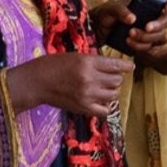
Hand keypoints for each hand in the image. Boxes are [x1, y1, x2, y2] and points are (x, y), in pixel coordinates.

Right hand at [5, 53, 134, 116]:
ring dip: (111, 91)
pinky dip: (106, 106)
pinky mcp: (83, 108)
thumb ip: (94, 62)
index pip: (116, 64)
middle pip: (117, 80)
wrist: (35, 82)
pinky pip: (105, 110)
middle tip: (109, 77)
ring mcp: (87, 95)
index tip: (130, 66)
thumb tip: (113, 66)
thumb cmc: (52, 65)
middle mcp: (90, 79)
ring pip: (113, 94)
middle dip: (116, 78)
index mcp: (88, 62)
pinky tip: (100, 101)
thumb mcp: (75, 56)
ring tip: (103, 88)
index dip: (126, 65)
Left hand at [90, 0, 166, 74]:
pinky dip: (141, 46)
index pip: (164, 1)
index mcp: (146, 3)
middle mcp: (151, 17)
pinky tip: (128, 43)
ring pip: (160, 36)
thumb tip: (133, 19)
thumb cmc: (104, 15)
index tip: (166, 10)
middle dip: (158, 25)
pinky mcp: (144, 44)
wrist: (96, 31)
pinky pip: (151, 48)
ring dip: (148, 38)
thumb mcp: (109, 9)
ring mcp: (149, 31)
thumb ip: (120, 10)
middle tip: (146, 28)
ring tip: (129, 36)